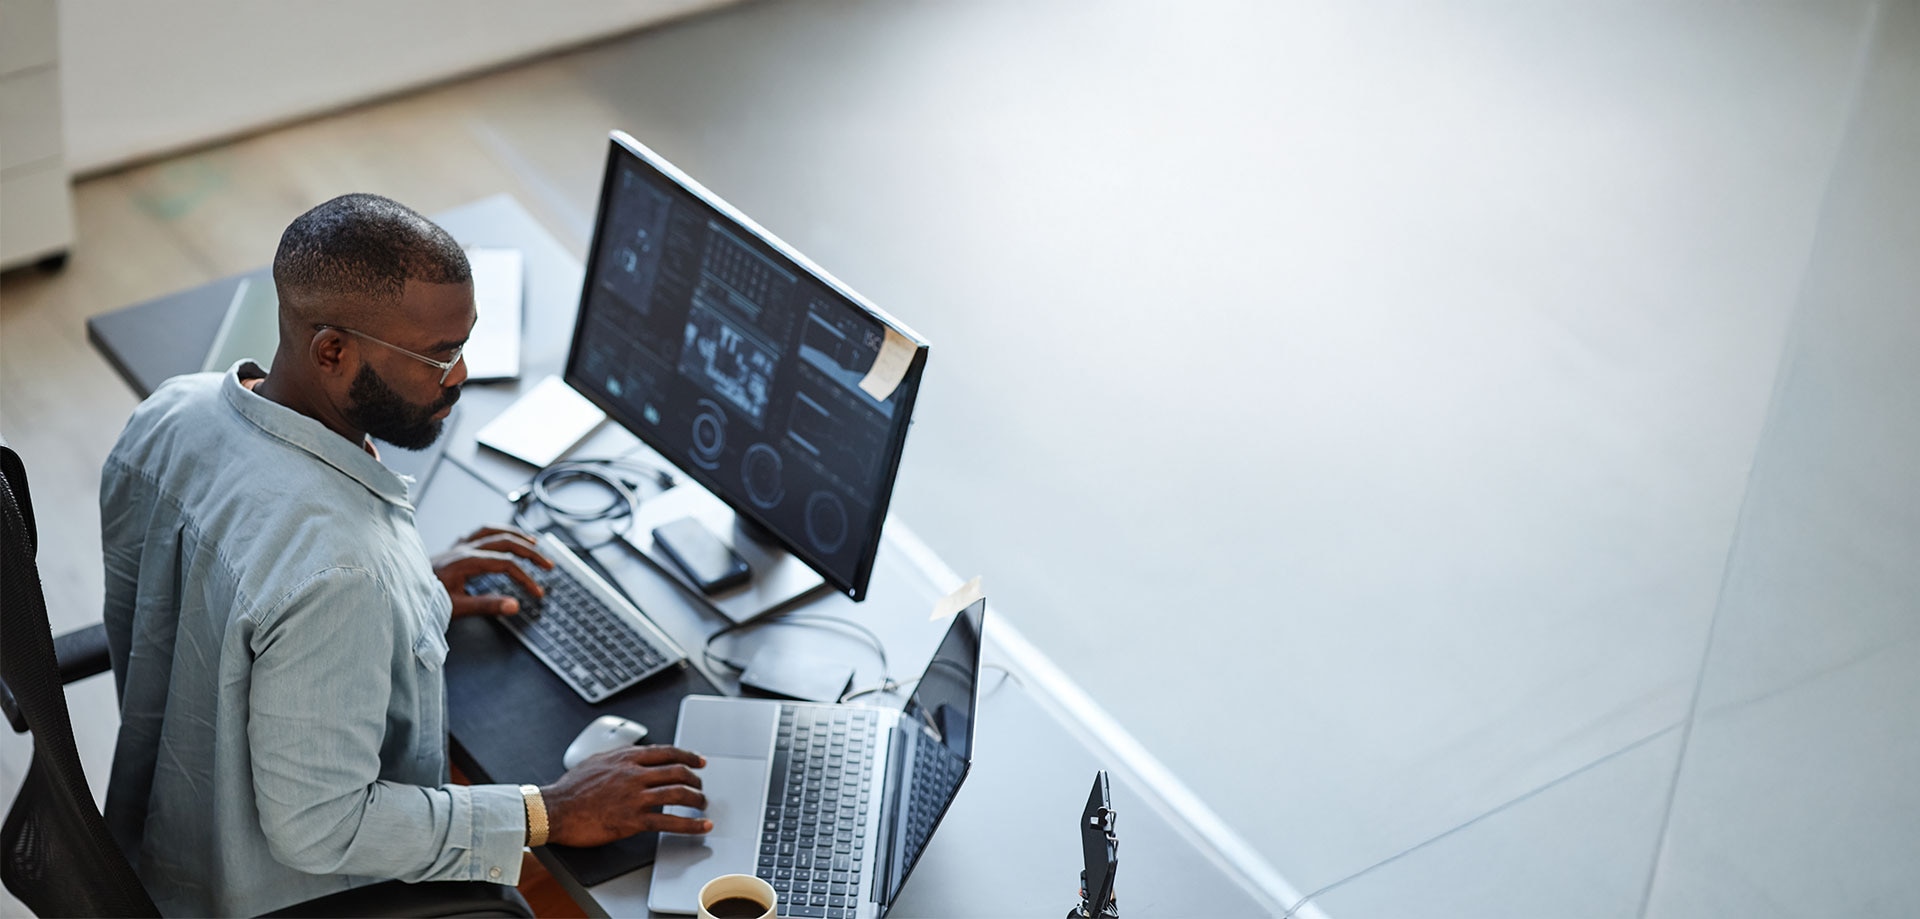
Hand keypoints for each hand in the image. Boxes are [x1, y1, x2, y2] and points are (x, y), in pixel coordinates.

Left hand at [432, 526, 552, 618]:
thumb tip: (514, 605)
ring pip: (493, 531)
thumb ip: (487, 606)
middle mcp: (462, 549)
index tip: (537, 593)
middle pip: (505, 542)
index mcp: (465, 561)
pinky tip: (503, 537)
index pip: (506, 564)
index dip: (525, 578)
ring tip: (533, 542)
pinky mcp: (453, 549)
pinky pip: (479, 533)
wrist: (398, 591)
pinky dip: (496, 533)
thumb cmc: (423, 601)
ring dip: (516, 535)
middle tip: (548, 565)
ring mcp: (457, 546)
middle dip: (530, 552)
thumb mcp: (456, 608)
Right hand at [540, 745, 712, 846]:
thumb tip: (630, 756)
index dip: (688, 756)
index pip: (667, 752)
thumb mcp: (596, 761)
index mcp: (627, 758)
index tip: (699, 761)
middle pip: (678, 772)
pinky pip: (669, 822)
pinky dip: (690, 824)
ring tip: (703, 805)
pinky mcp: (633, 820)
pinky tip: (700, 826)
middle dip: (695, 780)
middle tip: (701, 787)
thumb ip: (618, 758)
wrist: (554, 809)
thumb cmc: (570, 788)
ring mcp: (635, 797)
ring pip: (678, 794)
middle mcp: (635, 774)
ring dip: (697, 800)